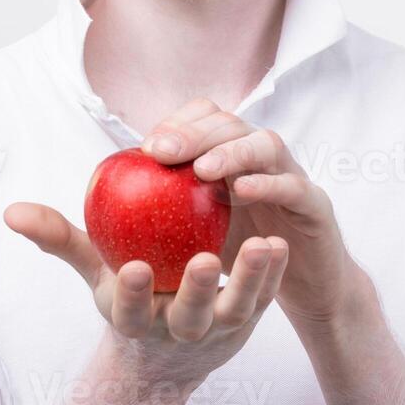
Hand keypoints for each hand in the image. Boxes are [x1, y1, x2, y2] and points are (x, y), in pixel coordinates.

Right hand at [4, 201, 288, 387]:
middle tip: (206, 261)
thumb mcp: (93, 270)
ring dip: (250, 280)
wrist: (168, 349)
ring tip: (261, 245)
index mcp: (136, 318)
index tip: (133, 269)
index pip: (130, 310)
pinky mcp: (248, 319)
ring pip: (235, 309)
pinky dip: (272, 275)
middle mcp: (178, 329)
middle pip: (189, 315)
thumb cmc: (128, 291)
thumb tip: (11, 210)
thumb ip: (59, 238)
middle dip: (197, 292)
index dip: (132, 293)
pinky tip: (279, 244)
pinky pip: (264, 296)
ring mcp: (217, 329)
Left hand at [141, 98, 366, 330]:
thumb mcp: (193, 232)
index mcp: (231, 155)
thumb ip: (151, 217)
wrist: (303, 285)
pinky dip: (268, 183)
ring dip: (232, 151)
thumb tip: (89, 210)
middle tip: (162, 152)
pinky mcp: (315, 205)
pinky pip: (294, 185)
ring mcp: (292, 176)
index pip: (206, 119)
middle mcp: (262, 157)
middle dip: (195, 133)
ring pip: (266, 144)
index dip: (177, 124)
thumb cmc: (241, 256)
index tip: (148, 148)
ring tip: (202, 169)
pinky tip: (241, 191)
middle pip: (231, 124)